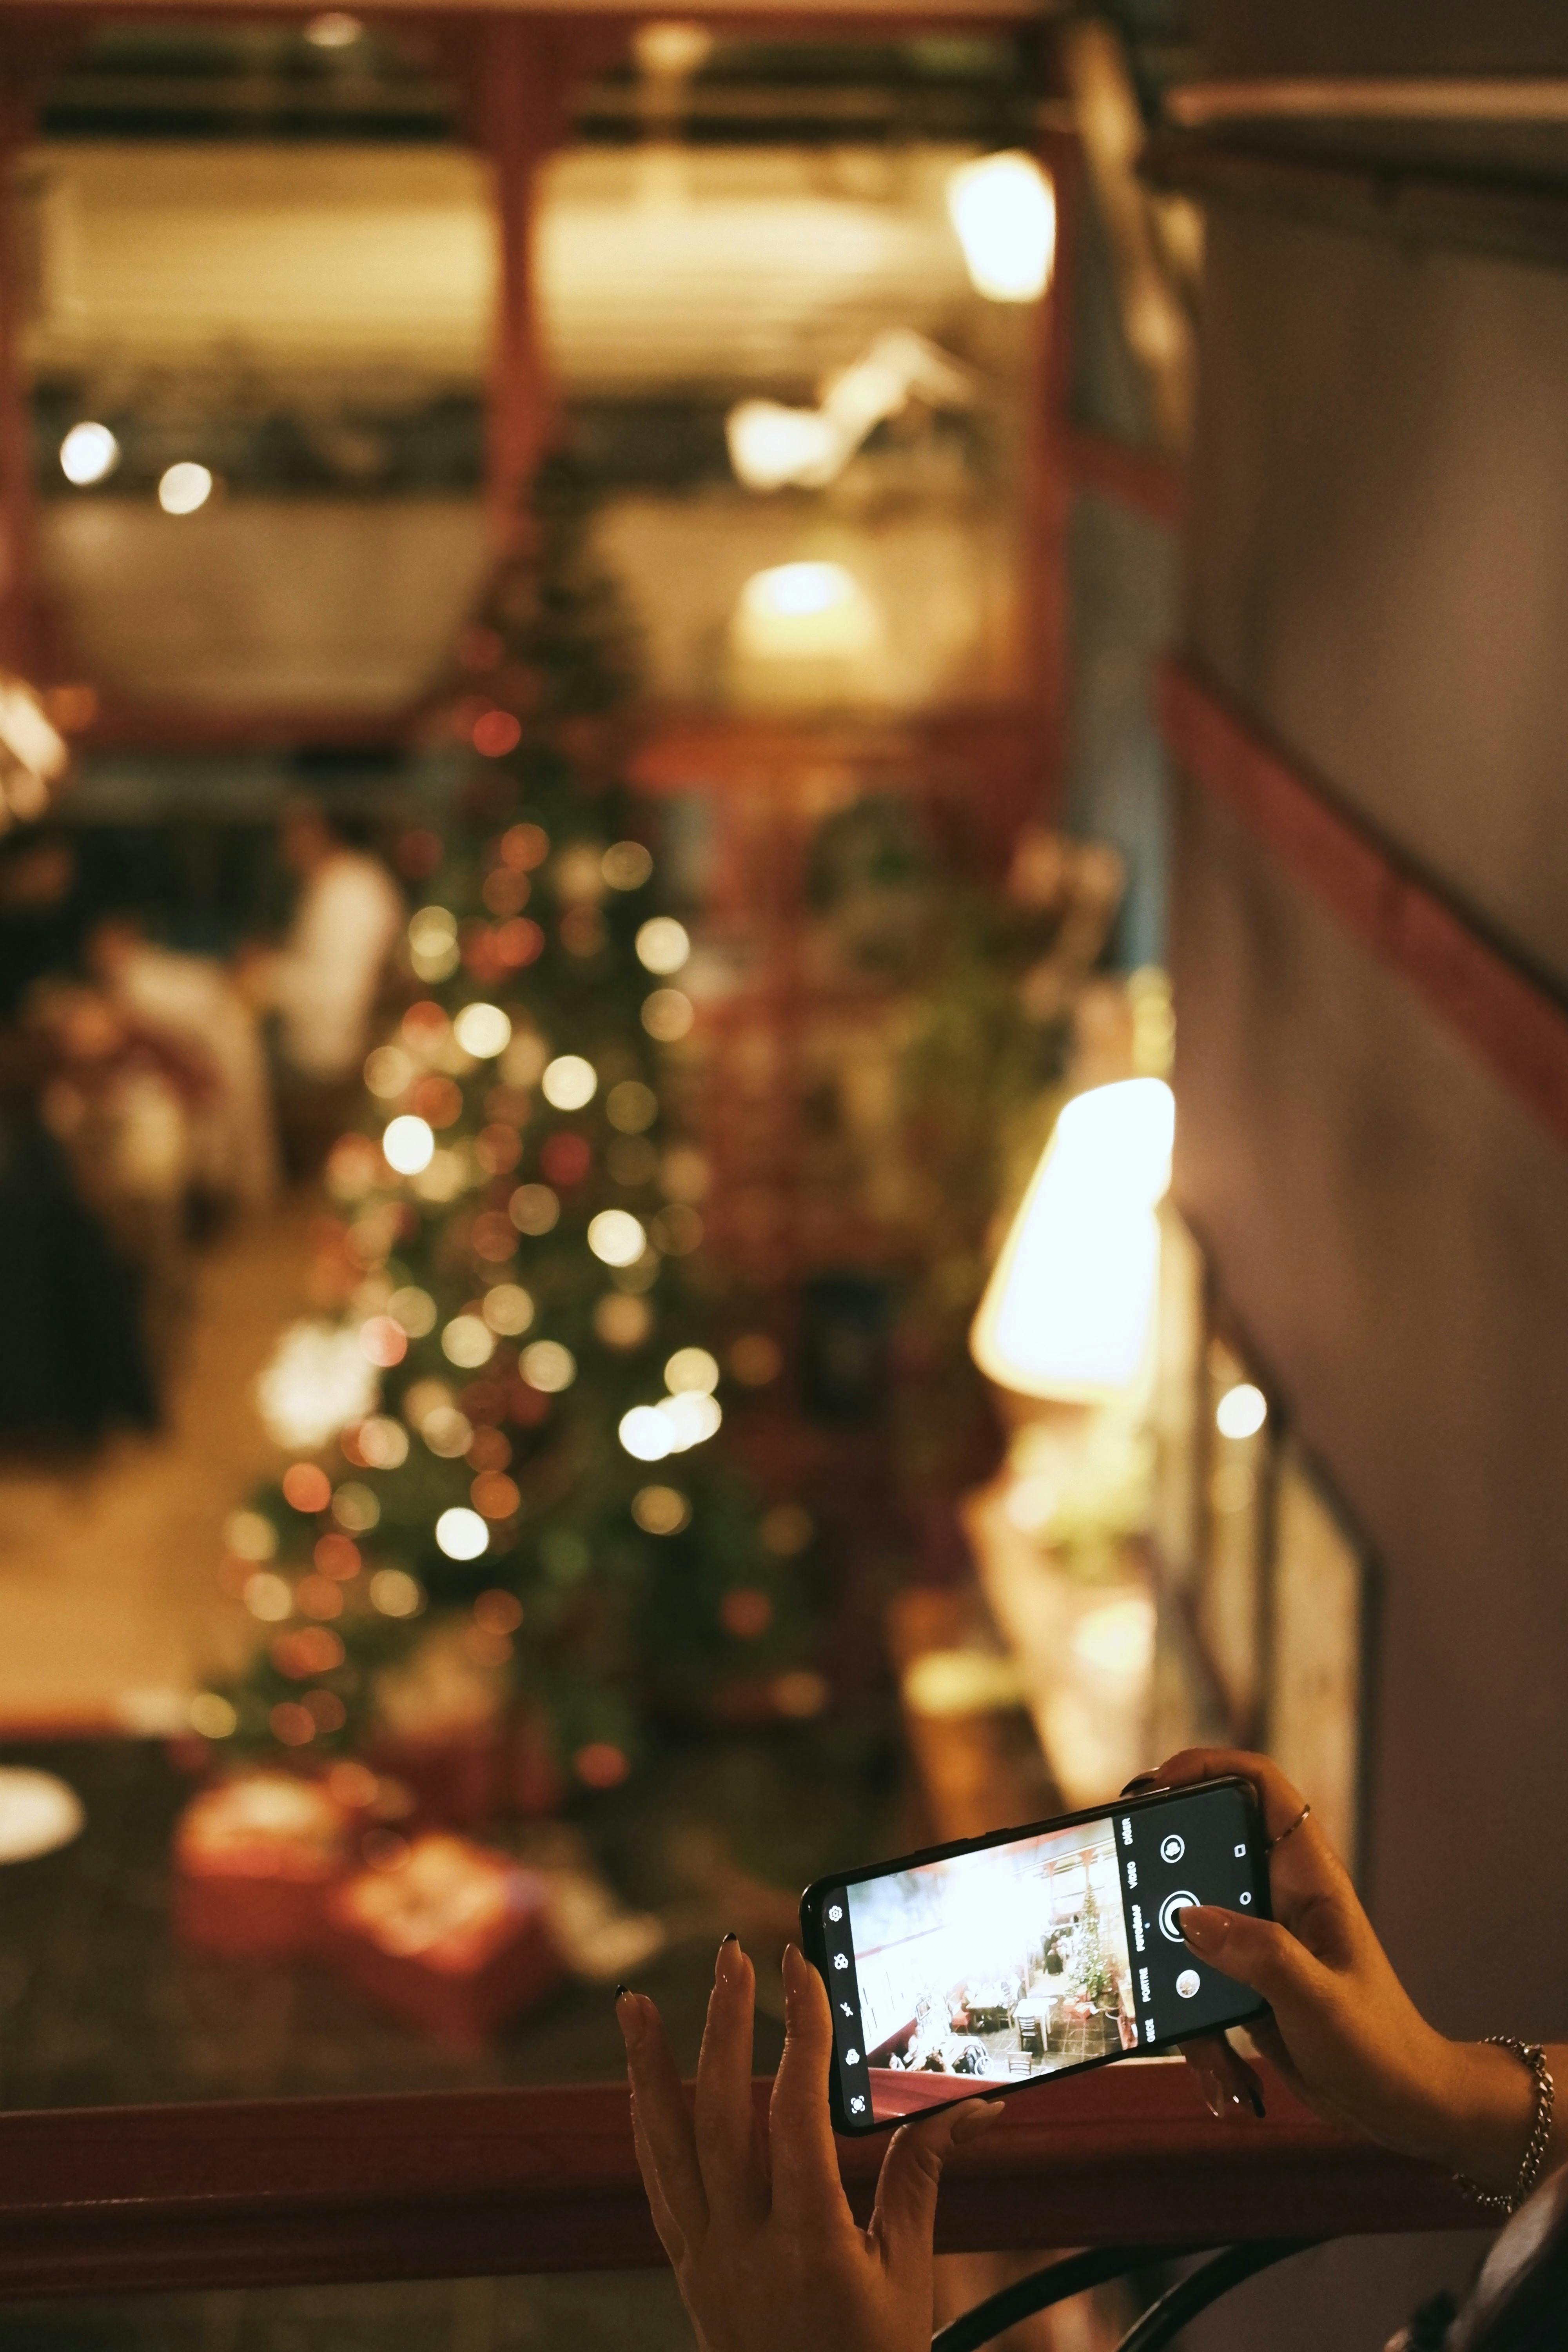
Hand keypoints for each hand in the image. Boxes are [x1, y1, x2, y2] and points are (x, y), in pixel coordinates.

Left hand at [618, 1937, 1000, 2351]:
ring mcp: (705, 2261)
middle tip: (732, 1955)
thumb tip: (970, 2103)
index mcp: (809, 2246)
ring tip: (635, 2004)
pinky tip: (641, 2086)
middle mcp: (744, 2249)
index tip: (800, 1964)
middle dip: (725, 2025)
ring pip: (666, 2147)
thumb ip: (923, 2175)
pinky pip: (658, 2187)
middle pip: (720, 2116)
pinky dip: (647, 2127)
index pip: (796, 2116)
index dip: (802, 2033)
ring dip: (649, 2069)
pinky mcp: (689, 2271)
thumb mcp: (907, 2272)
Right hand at [1139, 1748, 1559, 2193]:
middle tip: (1127, 1907)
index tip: (1156, 1784)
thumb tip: (1190, 1920)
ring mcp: (1258, 1940)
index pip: (1261, 1788)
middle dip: (1162, 1883)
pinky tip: (1224, 2080)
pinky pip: (1196, 1986)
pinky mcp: (1244, 1981)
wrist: (1403, 2109)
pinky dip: (1198, 2034)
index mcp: (1307, 1879)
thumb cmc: (1382, 2046)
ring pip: (1190, 1930)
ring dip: (1178, 1985)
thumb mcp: (1321, 2002)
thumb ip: (1261, 1956)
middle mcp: (1277, 1898)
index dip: (1209, 1767)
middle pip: (1204, 1853)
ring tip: (1199, 2045)